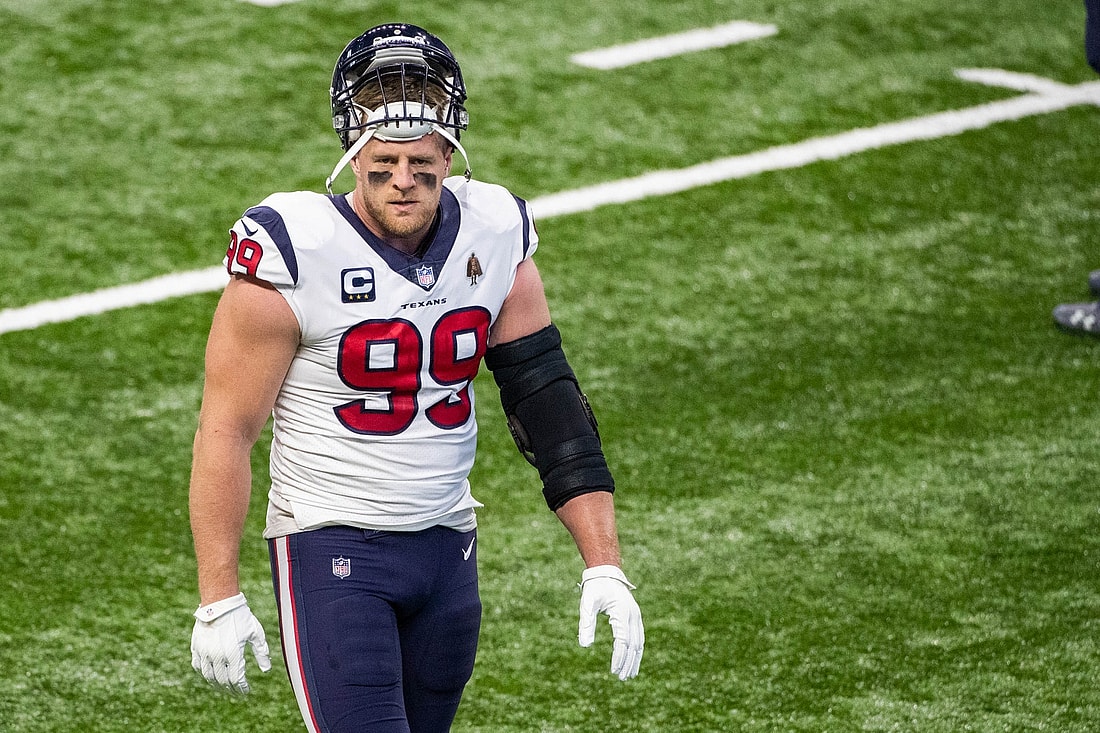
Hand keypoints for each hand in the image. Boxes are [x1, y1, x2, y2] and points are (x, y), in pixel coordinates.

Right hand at [190, 592, 271, 693]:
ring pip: (208, 676)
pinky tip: (211, 675)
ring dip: (216, 684)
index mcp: (233, 654)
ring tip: (224, 687)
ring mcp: (204, 652)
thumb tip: (266, 669)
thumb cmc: (241, 616)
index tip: (246, 691)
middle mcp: (217, 656)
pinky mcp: (196, 647)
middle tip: (236, 692)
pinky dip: (204, 673)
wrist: (219, 602)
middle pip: (222, 681)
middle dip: (230, 689)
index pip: (237, 680)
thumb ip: (262, 652)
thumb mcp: (256, 633)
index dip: (242, 688)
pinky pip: (198, 666)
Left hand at [578, 565, 643, 679]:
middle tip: (622, 677)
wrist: (606, 572)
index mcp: (622, 612)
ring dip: (634, 659)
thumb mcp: (587, 603)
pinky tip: (632, 660)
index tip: (613, 671)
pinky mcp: (635, 616)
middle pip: (634, 644)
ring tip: (630, 675)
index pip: (623, 641)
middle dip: (628, 662)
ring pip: (639, 642)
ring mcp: (636, 616)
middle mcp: (633, 615)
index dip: (619, 657)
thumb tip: (584, 645)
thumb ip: (586, 623)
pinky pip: (638, 637)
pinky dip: (636, 650)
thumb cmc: (595, 588)